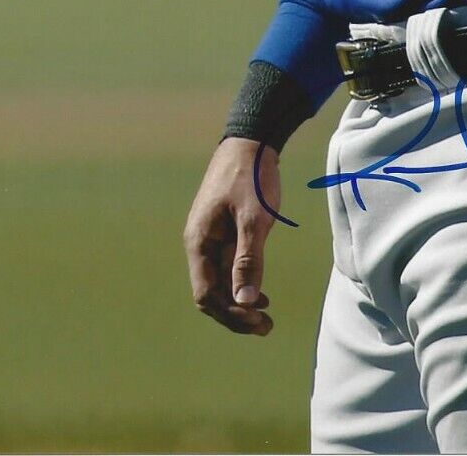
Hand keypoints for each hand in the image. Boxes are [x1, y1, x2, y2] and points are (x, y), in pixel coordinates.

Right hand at [184, 137, 278, 335]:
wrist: (251, 139)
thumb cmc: (251, 176)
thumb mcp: (254, 219)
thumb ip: (248, 260)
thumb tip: (244, 302)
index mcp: (200, 241)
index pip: (207, 294)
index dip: (230, 314)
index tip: (257, 320)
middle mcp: (201, 243)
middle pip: (212, 292)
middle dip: (235, 313)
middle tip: (266, 327)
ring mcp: (212, 236)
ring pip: (221, 281)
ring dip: (240, 301)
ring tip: (265, 317)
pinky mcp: (224, 230)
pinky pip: (228, 266)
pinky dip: (242, 283)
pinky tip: (260, 292)